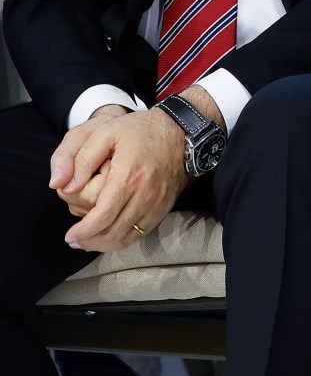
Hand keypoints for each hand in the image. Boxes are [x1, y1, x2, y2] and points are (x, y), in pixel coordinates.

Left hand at [51, 107, 190, 252]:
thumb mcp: (106, 132)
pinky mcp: (164, 207)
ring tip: (88, 242)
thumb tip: (63, 186)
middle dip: (90, 242)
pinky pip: (142, 232)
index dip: (82, 232)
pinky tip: (110, 234)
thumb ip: (82, 159)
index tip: (69, 236)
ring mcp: (157, 204)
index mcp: (128, 178)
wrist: (182, 132)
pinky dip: (123, 238)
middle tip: (74, 241)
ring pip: (128, 237)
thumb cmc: (141, 131)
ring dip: (105, 244)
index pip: (102, 218)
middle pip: (113, 233)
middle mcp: (145, 195)